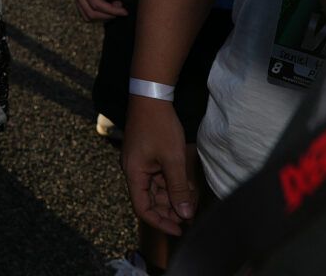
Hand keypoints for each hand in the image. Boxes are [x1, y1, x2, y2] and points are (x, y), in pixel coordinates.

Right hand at [67, 0, 126, 19]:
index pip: (95, 3)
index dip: (110, 10)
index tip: (124, 10)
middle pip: (89, 12)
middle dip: (107, 15)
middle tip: (122, 10)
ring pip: (85, 13)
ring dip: (101, 15)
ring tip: (115, 8)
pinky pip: (84, 7)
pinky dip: (95, 10)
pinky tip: (107, 5)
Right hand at [123, 93, 196, 234]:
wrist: (151, 95)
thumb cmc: (159, 125)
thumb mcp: (173, 159)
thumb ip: (178, 188)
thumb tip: (184, 214)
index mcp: (134, 174)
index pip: (143, 208)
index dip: (160, 222)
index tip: (178, 230)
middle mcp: (133, 170)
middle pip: (150, 199)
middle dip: (170, 209)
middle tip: (190, 214)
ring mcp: (140, 162)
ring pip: (156, 188)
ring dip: (172, 195)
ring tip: (191, 199)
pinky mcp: (146, 154)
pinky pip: (158, 175)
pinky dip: (171, 182)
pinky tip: (186, 184)